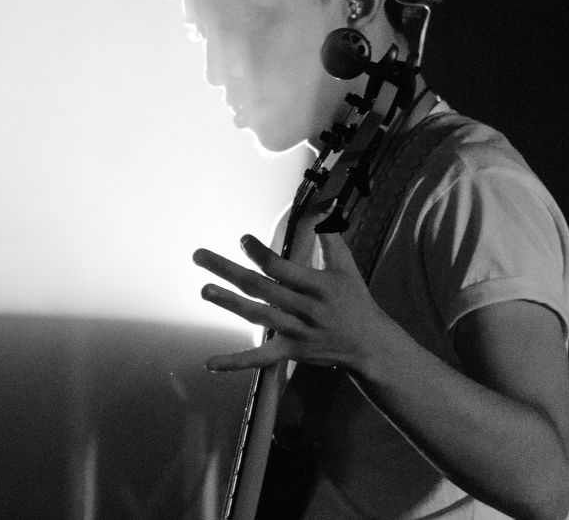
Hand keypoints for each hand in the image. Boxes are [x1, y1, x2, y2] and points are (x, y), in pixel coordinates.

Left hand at [192, 231, 390, 372]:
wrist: (369, 345)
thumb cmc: (354, 299)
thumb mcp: (346, 266)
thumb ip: (329, 236)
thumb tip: (322, 206)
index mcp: (318, 286)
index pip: (282, 268)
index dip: (259, 253)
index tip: (242, 240)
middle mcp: (306, 309)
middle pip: (261, 289)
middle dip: (228, 272)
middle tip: (199, 256)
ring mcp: (297, 333)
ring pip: (258, 317)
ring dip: (229, 304)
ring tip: (204, 290)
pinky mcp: (291, 352)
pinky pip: (261, 359)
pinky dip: (236, 362)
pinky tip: (210, 362)